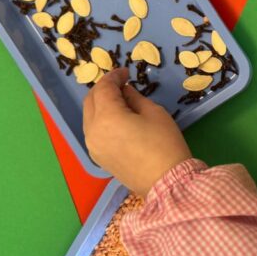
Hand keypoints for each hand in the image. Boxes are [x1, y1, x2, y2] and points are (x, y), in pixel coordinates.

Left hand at [83, 67, 191, 195]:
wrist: (167, 183)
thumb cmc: (165, 144)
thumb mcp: (154, 113)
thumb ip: (135, 98)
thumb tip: (125, 92)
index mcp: (106, 117)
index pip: (103, 89)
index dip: (114, 77)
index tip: (126, 72)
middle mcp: (92, 131)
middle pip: (90, 101)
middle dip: (104, 89)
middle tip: (121, 84)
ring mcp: (93, 146)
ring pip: (89, 117)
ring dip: (101, 105)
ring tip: (120, 101)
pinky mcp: (98, 158)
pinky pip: (94, 131)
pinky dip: (101, 120)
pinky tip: (117, 119)